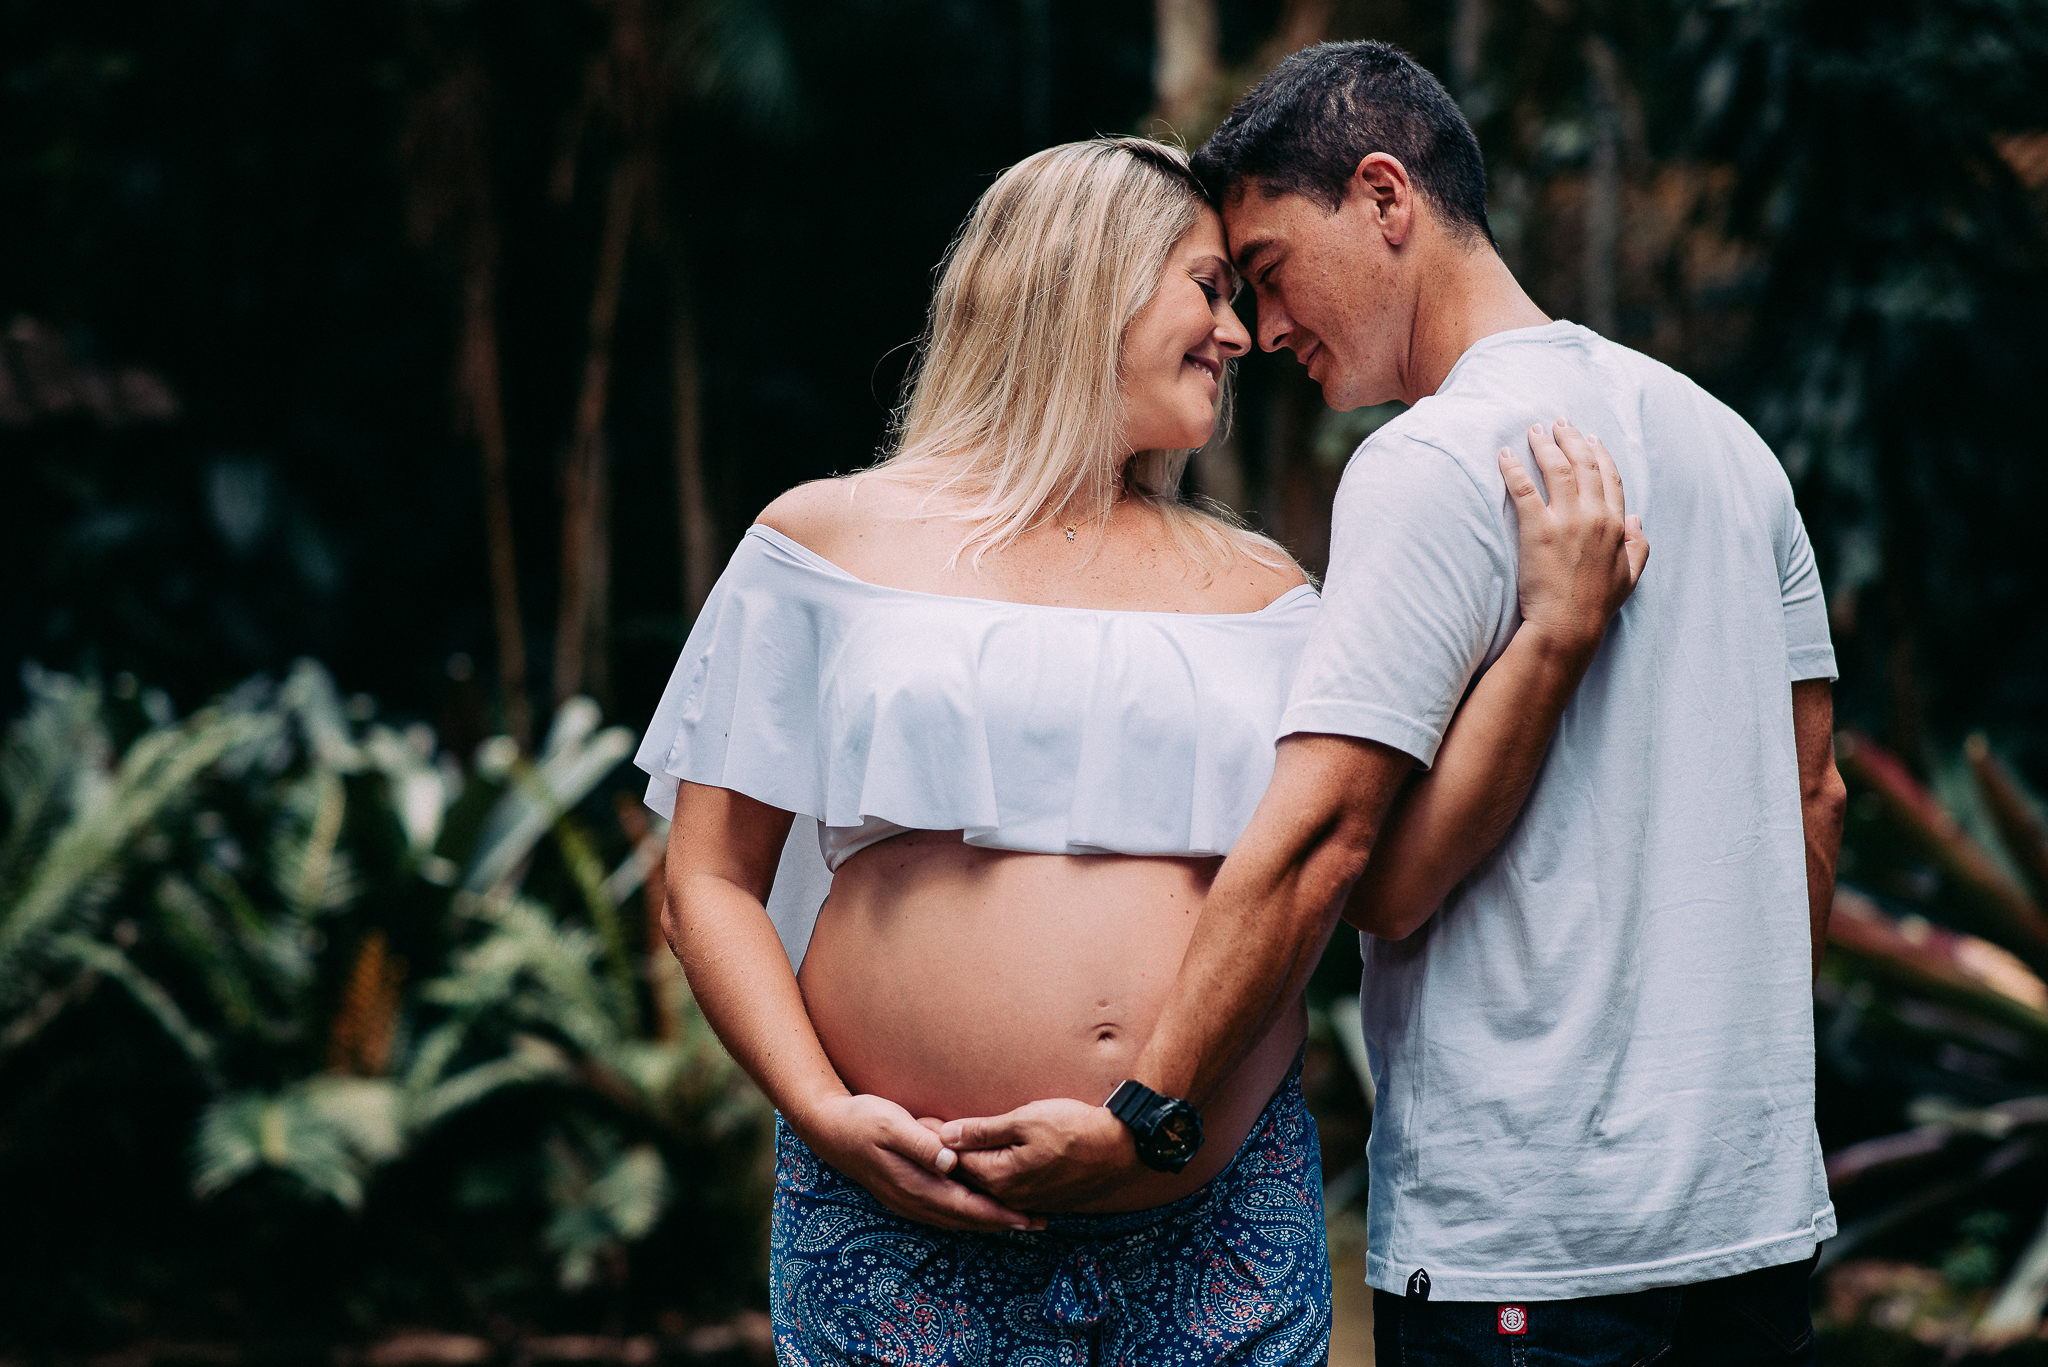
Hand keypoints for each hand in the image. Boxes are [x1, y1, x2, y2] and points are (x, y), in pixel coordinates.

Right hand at [796, 1092, 1044, 1231]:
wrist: (826, 1127)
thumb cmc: (863, 1119)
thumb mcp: (892, 1123)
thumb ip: (922, 1143)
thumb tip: (952, 1161)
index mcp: (915, 1185)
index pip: (966, 1208)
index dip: (999, 1215)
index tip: (1030, 1218)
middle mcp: (912, 1200)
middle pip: (965, 1220)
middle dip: (1003, 1224)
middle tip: (1040, 1223)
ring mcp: (905, 1201)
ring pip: (954, 1221)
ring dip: (986, 1223)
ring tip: (1018, 1221)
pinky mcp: (902, 1194)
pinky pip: (942, 1213)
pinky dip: (966, 1216)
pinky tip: (976, 1211)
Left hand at [940, 1098, 1141, 1210]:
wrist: (1121, 1147)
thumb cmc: (1075, 1128)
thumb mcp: (1025, 1120)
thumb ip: (983, 1130)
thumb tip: (945, 1136)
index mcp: (1000, 1177)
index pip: (954, 1161)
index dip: (935, 1138)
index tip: (917, 1121)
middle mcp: (1010, 1196)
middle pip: (967, 1177)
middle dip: (946, 1156)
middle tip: (925, 1129)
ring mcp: (1028, 1200)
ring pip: (987, 1184)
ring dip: (969, 1167)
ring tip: (951, 1146)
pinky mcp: (1043, 1198)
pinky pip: (1007, 1189)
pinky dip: (991, 1175)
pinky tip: (986, 1163)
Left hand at [1498, 418, 1649, 652]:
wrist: (1568, 627)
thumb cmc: (1597, 606)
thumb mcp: (1630, 576)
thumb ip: (1637, 545)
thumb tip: (1637, 519)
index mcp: (1615, 524)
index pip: (1610, 477)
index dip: (1600, 453)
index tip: (1591, 437)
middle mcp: (1593, 516)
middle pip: (1583, 464)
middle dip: (1571, 438)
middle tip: (1558, 422)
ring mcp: (1565, 521)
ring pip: (1556, 469)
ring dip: (1544, 445)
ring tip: (1533, 430)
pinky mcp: (1536, 530)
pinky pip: (1523, 489)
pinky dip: (1513, 468)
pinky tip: (1503, 454)